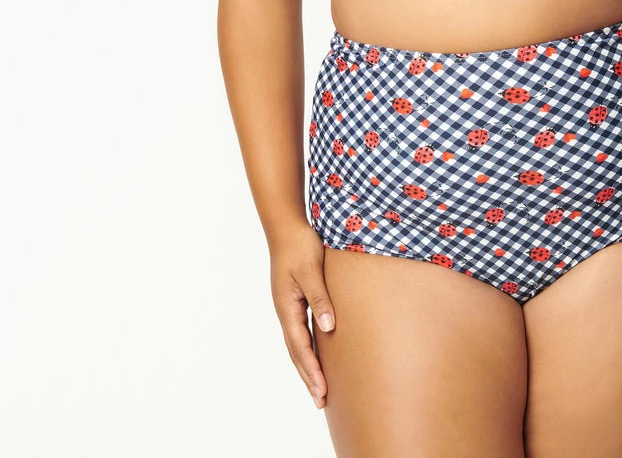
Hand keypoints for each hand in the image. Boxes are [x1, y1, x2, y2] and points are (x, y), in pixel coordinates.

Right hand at [268, 222, 336, 408]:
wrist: (286, 226)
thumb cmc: (300, 246)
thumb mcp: (312, 271)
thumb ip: (320, 299)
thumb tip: (329, 328)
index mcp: (287, 308)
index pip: (300, 347)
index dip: (311, 371)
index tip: (322, 391)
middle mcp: (286, 311)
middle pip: (296, 352)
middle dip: (308, 377)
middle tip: (321, 402)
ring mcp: (289, 306)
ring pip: (297, 343)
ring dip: (308, 366)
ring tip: (319, 387)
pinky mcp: (295, 299)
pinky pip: (302, 330)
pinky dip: (309, 348)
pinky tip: (318, 354)